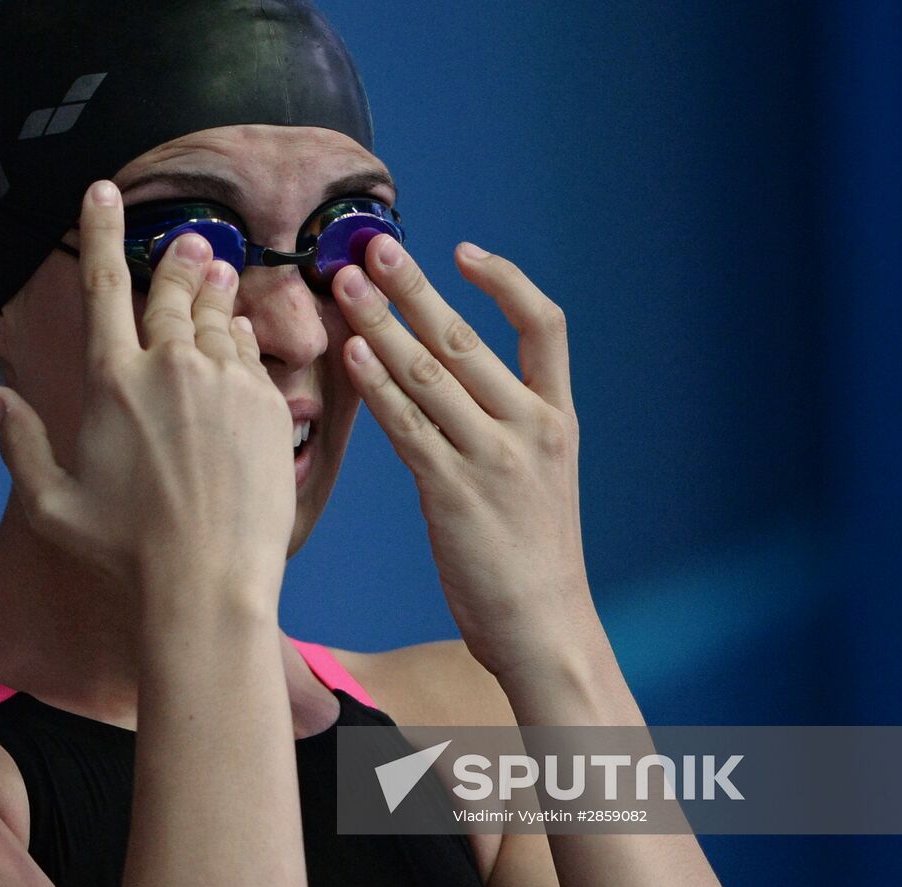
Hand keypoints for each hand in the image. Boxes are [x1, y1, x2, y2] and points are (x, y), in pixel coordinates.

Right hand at [0, 180, 296, 598]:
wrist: (207, 585)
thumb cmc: (123, 552)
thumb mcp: (51, 504)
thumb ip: (21, 444)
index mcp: (113, 380)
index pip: (104, 285)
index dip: (101, 230)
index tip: (103, 191)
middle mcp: (171, 366)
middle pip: (171, 291)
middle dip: (176, 257)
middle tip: (188, 238)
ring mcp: (226, 383)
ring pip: (217, 316)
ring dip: (212, 288)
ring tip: (214, 269)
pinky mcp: (269, 406)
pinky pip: (252, 353)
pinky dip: (242, 336)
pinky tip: (240, 334)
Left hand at [333, 236, 594, 676]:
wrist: (545, 627)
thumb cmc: (533, 556)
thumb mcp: (542, 478)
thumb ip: (505, 425)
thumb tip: (443, 378)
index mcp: (557, 419)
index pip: (546, 325)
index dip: (505, 281)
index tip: (462, 251)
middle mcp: (530, 428)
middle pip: (467, 339)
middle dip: (415, 288)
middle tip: (374, 245)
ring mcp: (492, 458)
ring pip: (428, 374)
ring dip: (380, 325)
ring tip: (344, 285)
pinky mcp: (453, 491)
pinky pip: (406, 424)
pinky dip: (375, 384)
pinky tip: (350, 354)